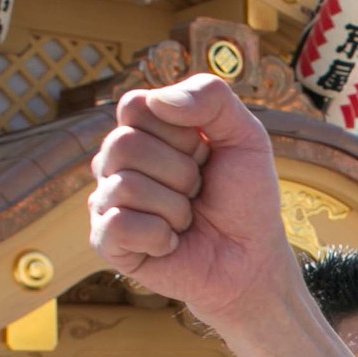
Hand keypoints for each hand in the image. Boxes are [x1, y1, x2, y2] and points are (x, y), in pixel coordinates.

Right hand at [89, 77, 299, 335]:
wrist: (251, 258)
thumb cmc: (245, 197)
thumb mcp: (245, 136)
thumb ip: (212, 98)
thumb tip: (157, 99)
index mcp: (142, 131)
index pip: (135, 106)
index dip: (180, 132)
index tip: (205, 152)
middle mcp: (116, 162)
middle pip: (125, 144)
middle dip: (180, 172)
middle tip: (198, 191)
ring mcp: (107, 201)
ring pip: (126, 186)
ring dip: (176, 208)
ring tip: (187, 218)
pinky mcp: (106, 242)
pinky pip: (118, 226)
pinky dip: (160, 236)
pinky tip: (171, 243)